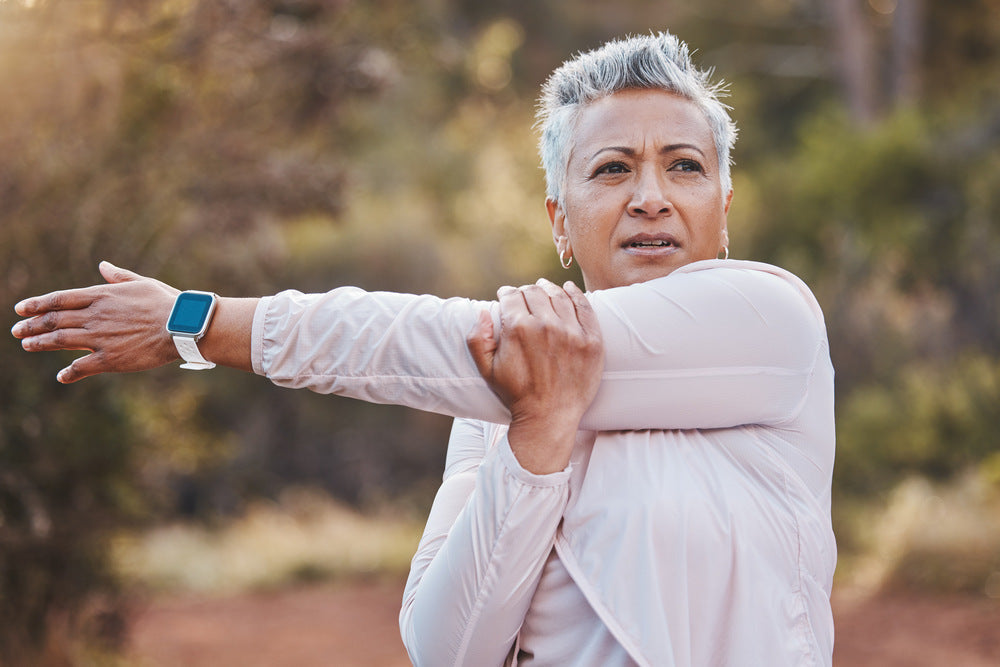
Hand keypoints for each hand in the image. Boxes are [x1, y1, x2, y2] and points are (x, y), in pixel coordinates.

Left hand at [11, 262, 180, 382]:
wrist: (182, 327)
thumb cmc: (167, 303)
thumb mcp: (142, 283)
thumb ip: (118, 277)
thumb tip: (102, 265)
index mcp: (102, 296)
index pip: (59, 299)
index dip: (37, 304)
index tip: (20, 308)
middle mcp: (95, 316)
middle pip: (54, 319)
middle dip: (32, 325)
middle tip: (16, 330)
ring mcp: (100, 338)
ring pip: (60, 340)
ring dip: (40, 343)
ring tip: (26, 345)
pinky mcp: (110, 359)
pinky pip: (81, 367)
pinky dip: (68, 373)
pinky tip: (61, 377)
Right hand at [467, 278, 602, 473]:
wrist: (548, 418)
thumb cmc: (516, 395)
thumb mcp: (487, 370)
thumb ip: (478, 339)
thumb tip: (483, 312)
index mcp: (518, 329)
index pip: (512, 296)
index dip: (507, 294)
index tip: (506, 296)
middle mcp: (546, 326)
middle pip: (534, 293)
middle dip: (525, 291)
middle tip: (524, 295)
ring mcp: (572, 332)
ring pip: (558, 296)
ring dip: (548, 288)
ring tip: (544, 288)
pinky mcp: (591, 340)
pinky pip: (584, 307)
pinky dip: (575, 294)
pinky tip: (568, 289)